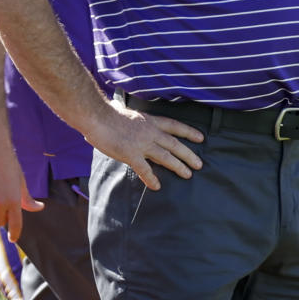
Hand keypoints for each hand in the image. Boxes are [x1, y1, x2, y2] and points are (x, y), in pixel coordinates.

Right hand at [0, 134, 43, 241]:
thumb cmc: (8, 164)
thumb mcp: (21, 181)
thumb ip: (27, 198)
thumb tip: (39, 208)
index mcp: (14, 200)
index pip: (15, 225)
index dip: (14, 234)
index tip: (13, 239)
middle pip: (0, 222)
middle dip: (2, 216)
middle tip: (2, 202)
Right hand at [87, 101, 204, 190]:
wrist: (97, 116)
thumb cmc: (108, 113)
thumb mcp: (130, 113)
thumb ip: (137, 122)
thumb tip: (136, 125)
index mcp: (150, 121)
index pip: (175, 126)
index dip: (189, 132)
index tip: (201, 138)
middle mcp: (150, 132)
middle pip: (175, 144)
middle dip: (189, 155)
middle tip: (199, 164)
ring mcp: (141, 143)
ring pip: (165, 157)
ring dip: (178, 166)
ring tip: (188, 175)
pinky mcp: (130, 154)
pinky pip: (144, 169)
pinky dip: (151, 178)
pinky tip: (156, 186)